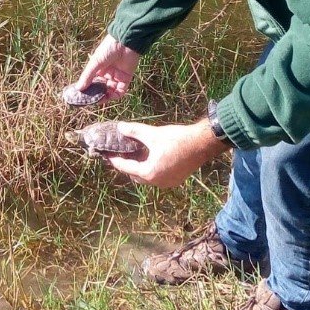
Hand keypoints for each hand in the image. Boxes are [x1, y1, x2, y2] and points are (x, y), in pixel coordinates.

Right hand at [76, 33, 139, 101]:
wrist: (126, 42)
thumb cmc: (108, 49)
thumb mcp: (95, 62)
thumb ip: (87, 76)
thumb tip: (78, 89)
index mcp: (98, 69)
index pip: (91, 82)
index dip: (87, 90)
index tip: (82, 97)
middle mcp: (107, 74)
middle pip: (100, 88)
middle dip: (96, 95)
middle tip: (91, 100)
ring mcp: (116, 76)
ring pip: (110, 91)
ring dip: (105, 96)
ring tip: (100, 98)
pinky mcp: (126, 78)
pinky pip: (121, 90)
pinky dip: (115, 95)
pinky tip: (110, 96)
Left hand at [106, 120, 229, 188]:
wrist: (202, 143)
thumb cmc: (177, 139)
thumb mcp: (153, 134)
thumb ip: (134, 131)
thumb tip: (120, 127)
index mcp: (149, 173)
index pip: (126, 168)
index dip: (115, 160)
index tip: (107, 154)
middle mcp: (157, 182)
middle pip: (135, 176)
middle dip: (127, 165)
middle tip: (120, 153)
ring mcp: (167, 182)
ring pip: (147, 177)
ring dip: (139, 168)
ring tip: (134, 154)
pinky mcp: (176, 179)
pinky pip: (157, 176)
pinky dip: (150, 169)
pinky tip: (150, 157)